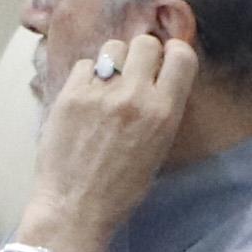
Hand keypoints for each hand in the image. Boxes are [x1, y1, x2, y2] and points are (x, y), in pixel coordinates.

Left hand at [22, 29, 206, 251]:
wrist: (74, 208)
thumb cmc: (121, 190)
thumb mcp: (158, 150)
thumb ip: (159, 110)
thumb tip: (156, 80)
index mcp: (163, 112)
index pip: (182, 55)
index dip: (173, 55)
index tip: (164, 64)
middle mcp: (134, 95)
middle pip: (145, 43)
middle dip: (142, 55)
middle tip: (133, 75)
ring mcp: (99, 92)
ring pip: (113, 47)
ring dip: (114, 62)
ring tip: (107, 85)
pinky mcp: (70, 93)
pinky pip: (85, 65)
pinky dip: (87, 77)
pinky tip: (85, 99)